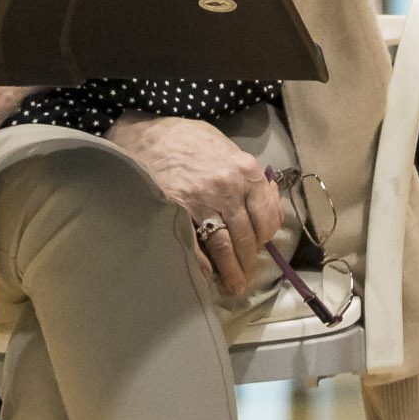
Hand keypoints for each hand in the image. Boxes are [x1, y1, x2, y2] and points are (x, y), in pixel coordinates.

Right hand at [107, 115, 284, 296]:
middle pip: (246, 237)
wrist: (148, 134)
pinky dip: (202, 265)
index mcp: (246, 171)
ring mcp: (202, 200)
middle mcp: (228, 187)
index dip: (264, 239)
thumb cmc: (190, 140)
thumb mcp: (227, 148)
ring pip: (224, 246)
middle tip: (244, 280)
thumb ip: (249, 176)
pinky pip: (195, 246)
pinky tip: (206, 275)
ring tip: (231, 286)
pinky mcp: (177, 209)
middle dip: (247, 263)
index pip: (267, 218)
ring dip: (230, 271)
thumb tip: (270, 202)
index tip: (258, 250)